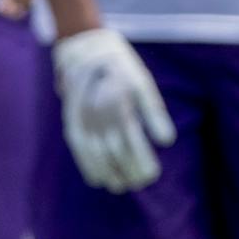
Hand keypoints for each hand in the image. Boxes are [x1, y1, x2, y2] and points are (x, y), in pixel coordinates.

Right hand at [52, 28, 175, 193]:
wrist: (86, 51)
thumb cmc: (123, 71)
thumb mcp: (143, 85)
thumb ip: (154, 114)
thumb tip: (167, 142)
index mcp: (118, 105)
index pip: (131, 142)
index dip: (140, 161)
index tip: (151, 176)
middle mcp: (98, 114)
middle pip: (114, 151)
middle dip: (127, 171)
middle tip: (140, 184)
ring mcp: (82, 119)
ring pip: (95, 153)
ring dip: (108, 172)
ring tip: (120, 186)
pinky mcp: (71, 120)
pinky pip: (78, 147)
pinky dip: (87, 165)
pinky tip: (97, 179)